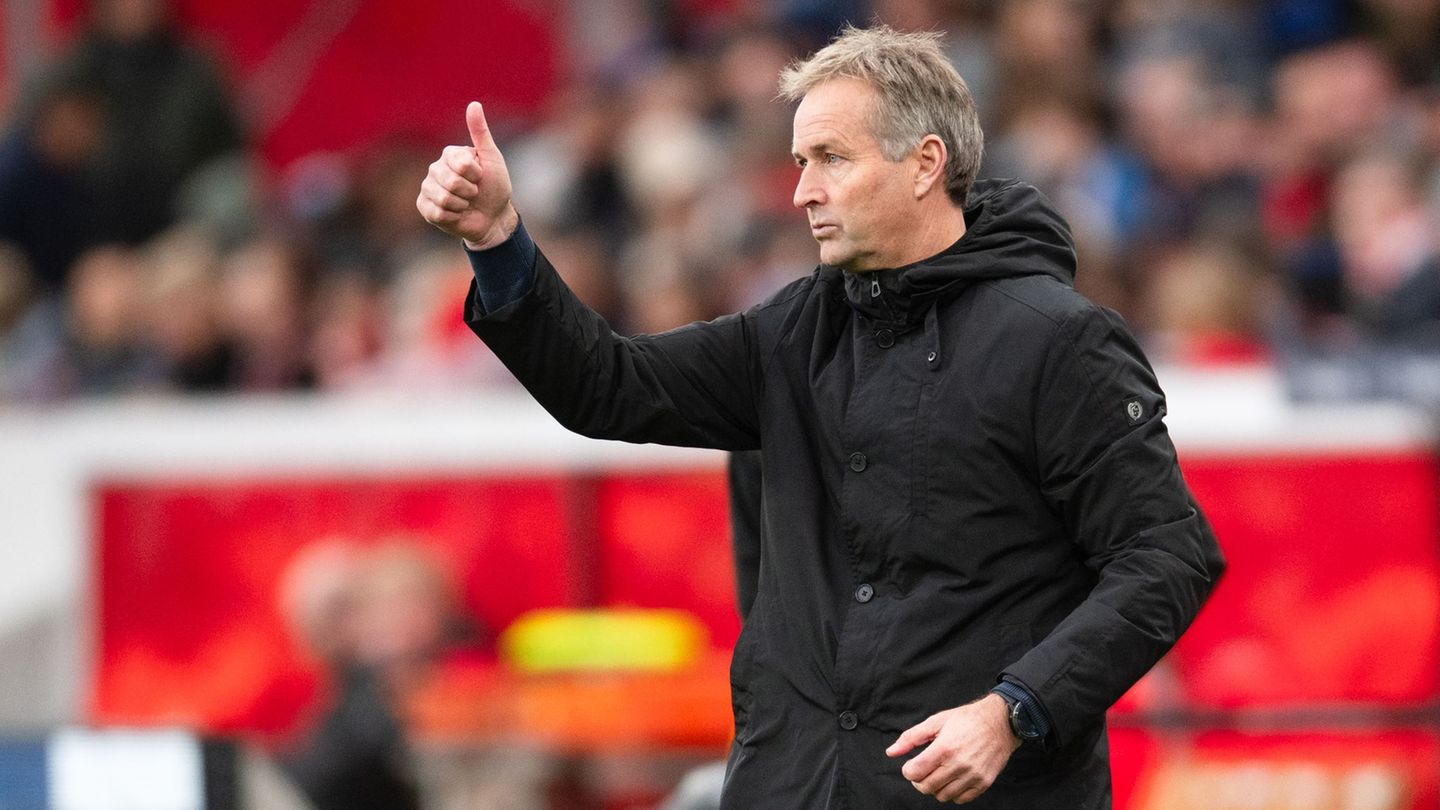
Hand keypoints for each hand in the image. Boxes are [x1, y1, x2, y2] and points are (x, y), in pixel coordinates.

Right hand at [416, 101, 518, 248]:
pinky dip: (453, 217)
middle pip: (451, 182)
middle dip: (470, 191)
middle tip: (474, 192)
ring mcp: (428, 188)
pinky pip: (436, 212)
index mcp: (449, 154)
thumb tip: (474, 104)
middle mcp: (435, 169)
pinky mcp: (425, 208)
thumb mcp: (492, 158)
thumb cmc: (495, 186)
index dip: (476, 174)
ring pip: (443, 198)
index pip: (461, 164)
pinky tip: (457, 214)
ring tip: (466, 203)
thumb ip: (480, 132)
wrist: (494, 216)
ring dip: (462, 205)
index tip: (481, 176)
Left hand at [885, 693, 1020, 803]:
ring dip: (936, 787)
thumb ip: (911, 738)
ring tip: (939, 773)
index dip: (908, 770)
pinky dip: (953, 793)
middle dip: (919, 780)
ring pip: (942, 796)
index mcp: (944, 748)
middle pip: (926, 787)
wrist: (1000, 722)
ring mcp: (973, 775)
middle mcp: (959, 764)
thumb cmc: (966, 720)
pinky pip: (961, 799)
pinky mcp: (984, 783)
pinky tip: (953, 779)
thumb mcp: (936, 722)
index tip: (912, 765)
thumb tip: (891, 752)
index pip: (915, 772)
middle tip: (923, 770)